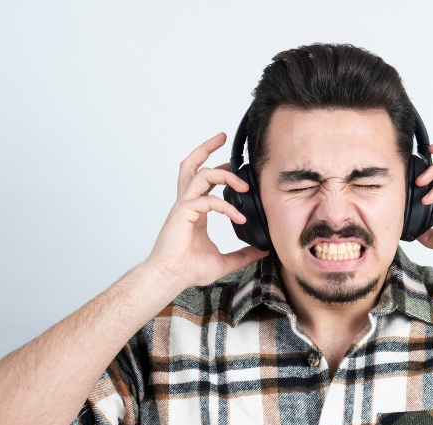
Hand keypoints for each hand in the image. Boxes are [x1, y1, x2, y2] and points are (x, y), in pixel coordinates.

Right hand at [145, 133, 268, 288]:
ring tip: (244, 186)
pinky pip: (206, 201)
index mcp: (195, 210)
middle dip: (206, 147)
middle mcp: (187, 203)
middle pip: (192, 165)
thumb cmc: (188, 269)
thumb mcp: (224, 261)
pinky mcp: (182, 214)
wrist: (170, 278)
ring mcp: (184, 207)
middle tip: (223, 137)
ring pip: (201, 175)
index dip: (217, 167)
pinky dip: (225, 206)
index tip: (233, 162)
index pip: (202, 179)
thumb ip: (243, 254)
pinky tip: (239, 216)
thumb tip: (262, 251)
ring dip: (224, 175)